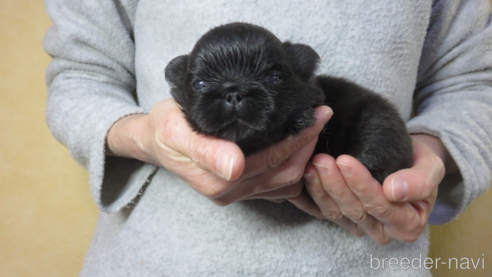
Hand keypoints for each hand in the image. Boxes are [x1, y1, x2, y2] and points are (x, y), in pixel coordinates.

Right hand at [107, 99, 331, 204]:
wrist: (153, 140)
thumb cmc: (164, 129)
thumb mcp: (176, 131)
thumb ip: (204, 150)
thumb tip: (234, 166)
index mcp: (219, 180)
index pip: (273, 161)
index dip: (299, 139)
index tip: (317, 114)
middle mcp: (231, 192)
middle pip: (286, 174)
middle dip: (308, 145)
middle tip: (320, 116)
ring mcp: (235, 193)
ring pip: (285, 182)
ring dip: (304, 157)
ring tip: (312, 128)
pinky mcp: (237, 189)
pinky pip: (276, 185)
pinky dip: (292, 167)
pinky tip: (296, 146)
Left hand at [288, 134, 446, 243]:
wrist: (407, 160)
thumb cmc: (419, 164)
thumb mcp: (431, 168)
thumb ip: (420, 181)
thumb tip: (395, 192)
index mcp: (407, 224)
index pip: (380, 206)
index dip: (361, 185)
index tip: (346, 161)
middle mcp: (382, 230)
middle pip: (354, 210)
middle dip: (335, 185)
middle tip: (322, 160)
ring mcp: (360, 225)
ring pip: (335, 212)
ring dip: (320, 188)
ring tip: (312, 164)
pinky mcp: (342, 218)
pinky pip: (322, 210)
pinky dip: (310, 195)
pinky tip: (303, 177)